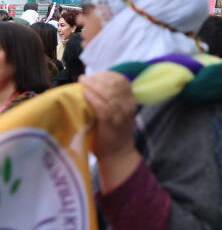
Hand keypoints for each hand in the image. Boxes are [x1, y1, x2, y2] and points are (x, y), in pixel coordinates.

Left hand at [80, 72, 139, 191]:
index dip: (107, 74)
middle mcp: (128, 105)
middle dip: (98, 78)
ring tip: (83, 82)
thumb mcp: (118, 113)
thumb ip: (111, 100)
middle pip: (114, 84)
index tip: (94, 74)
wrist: (118, 155)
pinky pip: (102, 105)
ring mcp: (121, 114)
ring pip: (108, 92)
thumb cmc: (113, 133)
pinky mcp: (111, 122)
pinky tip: (85, 93)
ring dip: (93, 84)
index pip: (122, 80)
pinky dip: (93, 97)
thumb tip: (93, 86)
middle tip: (84, 78)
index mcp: (131, 101)